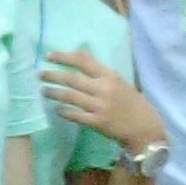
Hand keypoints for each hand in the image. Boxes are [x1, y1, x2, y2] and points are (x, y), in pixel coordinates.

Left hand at [38, 47, 165, 159]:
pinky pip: (75, 115)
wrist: (145, 128)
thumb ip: (100, 72)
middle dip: (52, 75)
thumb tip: (79, 56)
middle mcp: (103, 89)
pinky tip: (58, 109)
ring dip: (54, 93)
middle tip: (40, 75)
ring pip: (70, 96)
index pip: (83, 61)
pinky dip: (64, 111)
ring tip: (43, 91)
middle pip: (72, 79)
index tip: (48, 56)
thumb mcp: (119, 82)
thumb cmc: (132, 103)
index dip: (63, 57)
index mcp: (110, 76)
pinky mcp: (97, 122)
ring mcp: (100, 106)